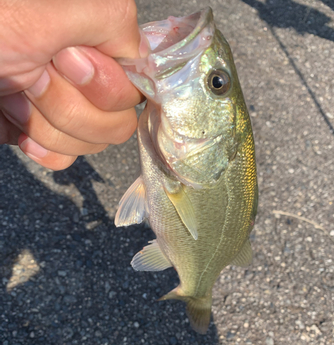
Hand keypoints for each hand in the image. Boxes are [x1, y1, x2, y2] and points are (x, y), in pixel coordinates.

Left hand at [0, 0, 146, 169]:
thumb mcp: (44, 9)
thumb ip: (109, 19)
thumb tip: (139, 56)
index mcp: (95, 39)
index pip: (136, 85)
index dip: (103, 84)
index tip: (61, 60)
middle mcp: (86, 74)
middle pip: (117, 123)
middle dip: (69, 104)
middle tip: (30, 71)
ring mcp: (63, 107)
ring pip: (90, 144)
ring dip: (45, 121)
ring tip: (13, 89)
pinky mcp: (41, 132)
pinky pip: (65, 158)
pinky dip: (39, 145)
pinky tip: (15, 120)